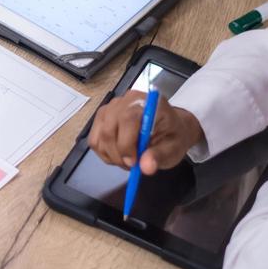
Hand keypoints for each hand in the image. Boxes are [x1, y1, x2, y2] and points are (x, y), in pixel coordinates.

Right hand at [87, 90, 202, 174]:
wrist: (168, 127)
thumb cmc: (172, 134)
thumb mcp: (173, 148)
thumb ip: (159, 156)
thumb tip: (146, 167)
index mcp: (146, 103)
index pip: (127, 119)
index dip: (126, 144)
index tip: (134, 163)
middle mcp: (124, 101)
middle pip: (108, 130)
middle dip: (118, 154)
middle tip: (132, 166)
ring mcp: (109, 109)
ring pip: (99, 137)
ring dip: (111, 156)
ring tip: (128, 160)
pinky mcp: (101, 119)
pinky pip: (94, 140)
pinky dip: (104, 153)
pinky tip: (119, 154)